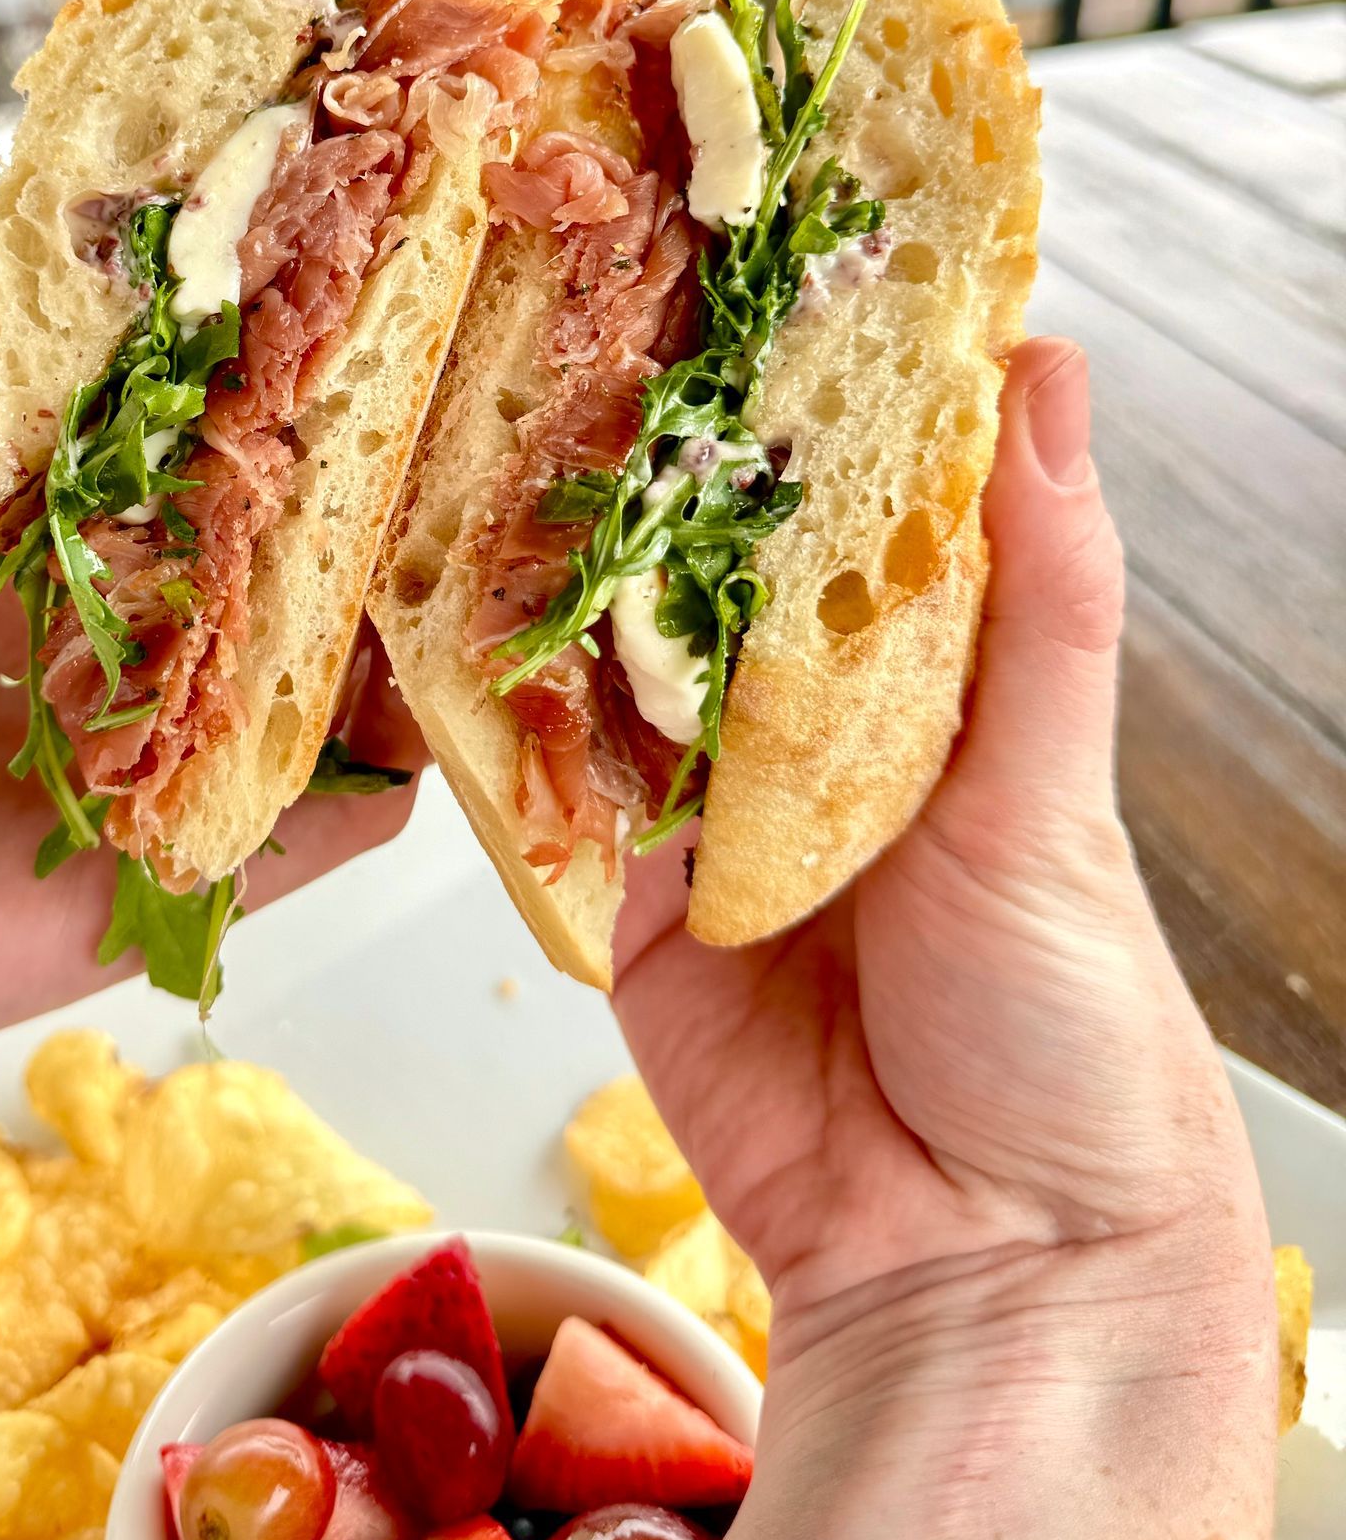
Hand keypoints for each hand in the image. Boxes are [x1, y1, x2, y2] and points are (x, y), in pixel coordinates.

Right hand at [614, 340, 1277, 1539]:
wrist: (980, 1269)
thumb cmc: (1071, 1029)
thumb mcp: (1056, 790)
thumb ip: (1037, 597)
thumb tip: (1050, 380)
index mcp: (935, 681)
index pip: (855, 508)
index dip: (804, 405)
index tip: (744, 270)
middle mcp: (819, 734)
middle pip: (716, 579)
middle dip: (655, 486)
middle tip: (577, 347)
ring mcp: (718, 817)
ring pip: (623, 671)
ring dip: (568, 589)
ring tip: (500, 460)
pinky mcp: (634, 906)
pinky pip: (562, 799)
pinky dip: (518, 731)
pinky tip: (468, 636)